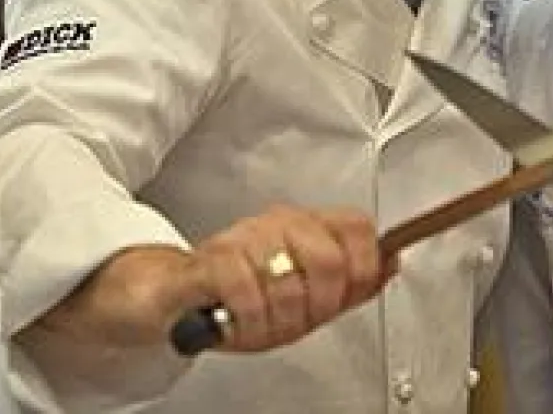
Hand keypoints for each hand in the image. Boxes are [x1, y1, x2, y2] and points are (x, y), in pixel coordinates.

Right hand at [30, 204, 394, 353]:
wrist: (160, 295)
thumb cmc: (233, 294)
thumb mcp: (302, 293)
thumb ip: (348, 280)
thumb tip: (393, 263)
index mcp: (303, 225)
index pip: (357, 229)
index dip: (364, 267)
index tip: (350, 294)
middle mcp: (274, 225)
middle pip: (329, 261)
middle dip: (320, 306)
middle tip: (298, 321)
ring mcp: (239, 242)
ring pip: (289, 282)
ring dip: (279, 322)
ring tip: (260, 326)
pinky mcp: (205, 266)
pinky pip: (243, 288)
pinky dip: (248, 317)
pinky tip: (237, 324)